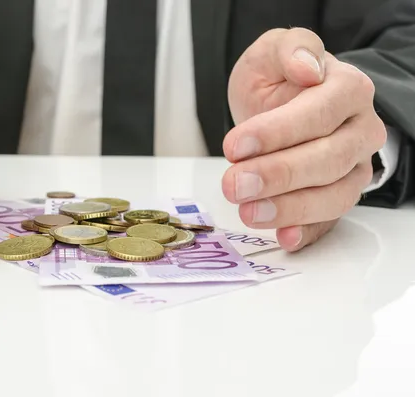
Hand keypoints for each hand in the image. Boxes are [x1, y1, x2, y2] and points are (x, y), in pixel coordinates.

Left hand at [223, 28, 385, 251]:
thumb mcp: (272, 52)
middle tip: (235, 185)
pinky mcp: (338, 196)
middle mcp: (359, 131)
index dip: (277, 133)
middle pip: (328, 159)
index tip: (235, 146)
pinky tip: (285, 239)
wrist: (280, 105)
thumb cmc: (278, 80)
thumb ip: (290, 48)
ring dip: (289, 209)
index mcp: (348, 90)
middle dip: (278, 176)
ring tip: (248, 212)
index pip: (319, 114)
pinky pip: (330, 221)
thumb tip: (307, 67)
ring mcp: (353, 168)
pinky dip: (308, 233)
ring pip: (334, 195)